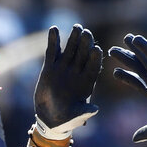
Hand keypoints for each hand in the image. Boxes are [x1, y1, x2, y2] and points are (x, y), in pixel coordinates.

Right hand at [33, 25, 102, 139]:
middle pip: (82, 55)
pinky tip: (54, 29)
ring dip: (73, 38)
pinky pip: (52, 52)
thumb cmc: (67, 119)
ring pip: (70, 50)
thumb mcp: (76, 117)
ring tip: (76, 27)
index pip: (93, 68)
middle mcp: (77, 72)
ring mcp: (64, 68)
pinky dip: (53, 41)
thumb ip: (85, 112)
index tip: (97, 50)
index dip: (95, 59)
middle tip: (87, 33)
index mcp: (87, 83)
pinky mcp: (50, 66)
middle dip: (85, 44)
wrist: (49, 117)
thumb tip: (95, 109)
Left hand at [109, 34, 146, 141]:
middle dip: (127, 58)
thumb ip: (145, 132)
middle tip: (113, 51)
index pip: (137, 82)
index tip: (114, 73)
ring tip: (125, 39)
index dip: (126, 77)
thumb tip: (134, 138)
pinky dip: (145, 47)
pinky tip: (135, 39)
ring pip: (145, 58)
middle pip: (139, 66)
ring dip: (135, 49)